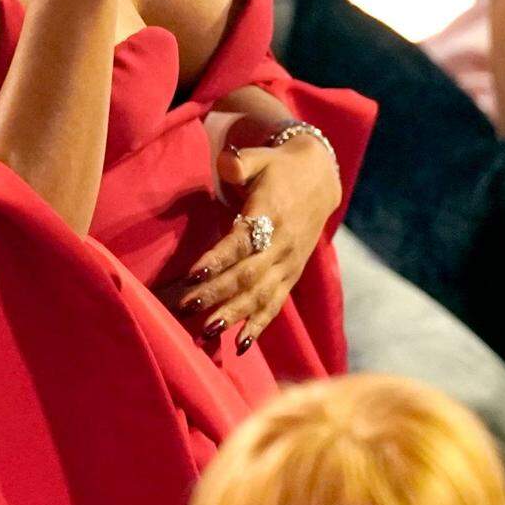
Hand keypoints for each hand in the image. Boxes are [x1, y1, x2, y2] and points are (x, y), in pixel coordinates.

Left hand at [178, 134, 340, 350]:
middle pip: (248, 275)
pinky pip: (276, 304)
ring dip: (234, 315)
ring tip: (207, 332)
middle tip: (186, 308)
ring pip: (261, 295)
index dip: (218, 259)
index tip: (192, 276)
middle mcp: (282, 244)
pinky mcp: (292, 276)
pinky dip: (259, 326)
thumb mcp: (261, 158)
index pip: (242, 241)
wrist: (319, 180)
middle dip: (217, 294)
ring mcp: (289, 263)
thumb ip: (241, 163)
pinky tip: (241, 345)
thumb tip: (227, 163)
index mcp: (270, 214)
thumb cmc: (277, 168)